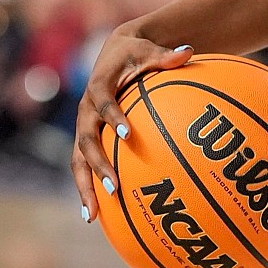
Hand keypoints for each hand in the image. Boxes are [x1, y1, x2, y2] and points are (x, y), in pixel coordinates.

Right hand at [71, 33, 193, 220]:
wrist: (113, 52)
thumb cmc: (135, 53)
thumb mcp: (149, 51)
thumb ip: (166, 56)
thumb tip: (189, 50)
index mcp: (99, 86)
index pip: (103, 103)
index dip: (113, 117)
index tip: (128, 134)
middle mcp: (86, 110)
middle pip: (85, 140)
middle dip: (98, 165)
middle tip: (114, 187)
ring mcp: (84, 127)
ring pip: (78, 160)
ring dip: (85, 186)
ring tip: (93, 216)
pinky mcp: (87, 139)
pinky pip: (83, 167)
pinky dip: (87, 190)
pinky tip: (96, 217)